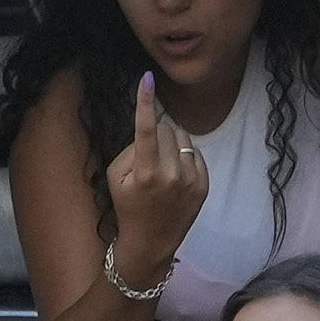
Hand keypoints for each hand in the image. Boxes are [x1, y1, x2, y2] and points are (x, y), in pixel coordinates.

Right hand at [104, 75, 206, 282]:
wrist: (151, 242)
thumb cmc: (128, 206)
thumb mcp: (115, 177)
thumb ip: (132, 148)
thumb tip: (152, 127)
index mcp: (145, 172)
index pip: (146, 129)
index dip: (145, 101)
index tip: (147, 78)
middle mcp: (171, 175)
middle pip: (166, 129)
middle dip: (157, 134)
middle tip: (148, 157)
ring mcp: (190, 180)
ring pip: (182, 137)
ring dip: (172, 143)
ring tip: (162, 167)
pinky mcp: (203, 185)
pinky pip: (195, 152)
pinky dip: (184, 156)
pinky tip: (175, 175)